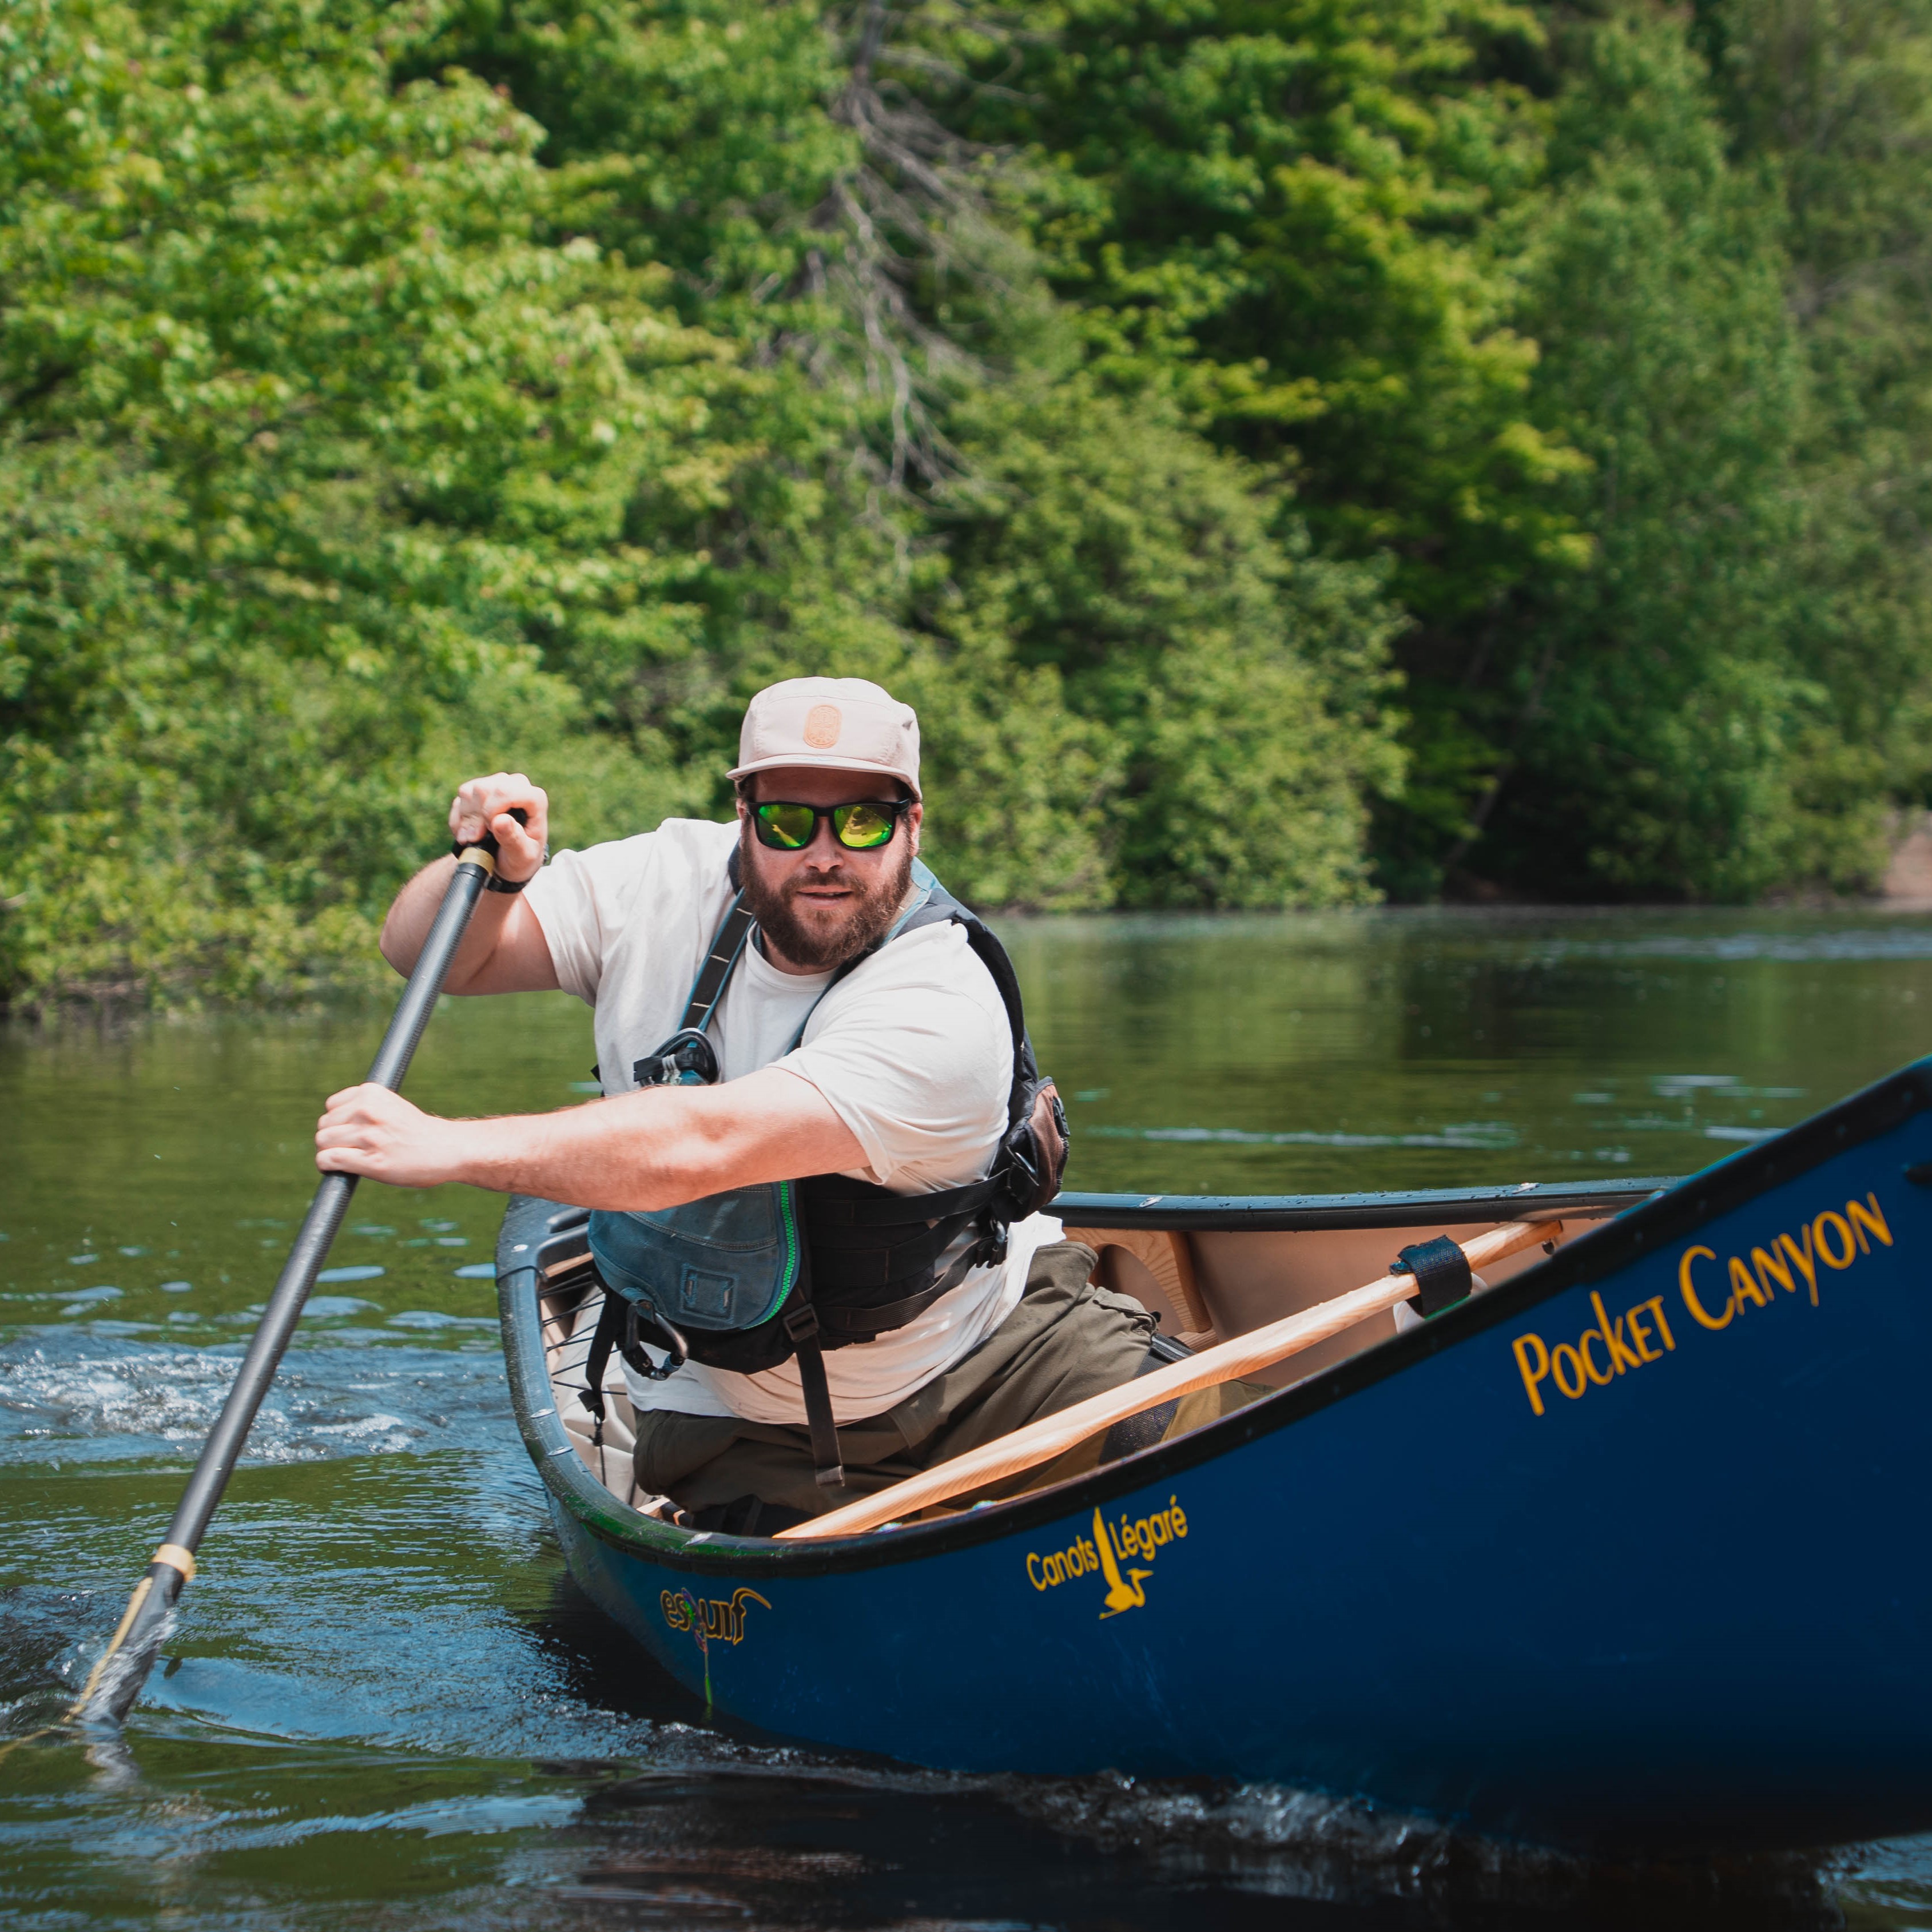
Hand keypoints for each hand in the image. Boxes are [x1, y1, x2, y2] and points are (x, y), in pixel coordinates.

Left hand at [315, 1084, 470, 1188]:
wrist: (447, 1149)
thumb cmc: (418, 1132)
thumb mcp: (391, 1105)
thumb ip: (365, 1107)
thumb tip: (331, 1120)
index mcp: (371, 1093)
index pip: (331, 1106)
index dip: (338, 1121)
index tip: (352, 1132)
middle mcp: (367, 1110)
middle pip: (324, 1125)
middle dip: (332, 1138)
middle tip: (352, 1148)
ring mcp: (368, 1135)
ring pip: (323, 1142)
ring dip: (330, 1153)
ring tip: (350, 1158)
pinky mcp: (369, 1160)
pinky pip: (328, 1159)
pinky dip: (328, 1166)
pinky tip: (341, 1169)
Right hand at [449, 772, 548, 883]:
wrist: (509, 862)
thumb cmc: (521, 857)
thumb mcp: (523, 856)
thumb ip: (514, 839)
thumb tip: (500, 820)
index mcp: (534, 798)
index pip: (505, 791)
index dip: (491, 811)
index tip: (492, 830)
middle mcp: (515, 785)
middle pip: (483, 789)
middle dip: (476, 818)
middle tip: (478, 839)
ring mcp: (495, 785)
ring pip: (467, 792)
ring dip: (466, 821)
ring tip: (474, 839)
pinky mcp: (478, 791)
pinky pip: (458, 800)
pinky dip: (458, 821)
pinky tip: (468, 834)